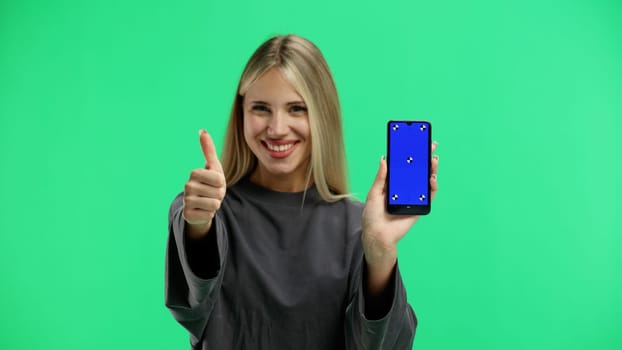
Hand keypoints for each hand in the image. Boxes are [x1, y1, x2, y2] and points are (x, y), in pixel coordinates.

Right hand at [182, 129, 225, 238]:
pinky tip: (203, 211)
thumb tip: (202, 130)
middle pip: (218, 192)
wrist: (200, 206)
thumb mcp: (213, 167)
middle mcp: (187, 186)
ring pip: (214, 205)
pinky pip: (209, 215)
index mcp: (194, 173)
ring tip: (208, 202)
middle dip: (219, 195)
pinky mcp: (188, 215)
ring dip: (215, 205)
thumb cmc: (209, 184)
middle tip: (211, 194)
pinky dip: (210, 214)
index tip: (215, 183)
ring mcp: (186, 201)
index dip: (221, 183)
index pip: (219, 179)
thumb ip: (208, 150)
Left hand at [362, 142, 438, 264]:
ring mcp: (413, 197)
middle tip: (431, 145)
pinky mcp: (419, 206)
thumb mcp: (374, 193)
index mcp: (392, 183)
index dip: (409, 154)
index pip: (403, 166)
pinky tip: (432, 178)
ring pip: (425, 180)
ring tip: (433, 160)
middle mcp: (404, 188)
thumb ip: (381, 178)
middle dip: (424, 157)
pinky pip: (429, 195)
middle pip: (417, 170)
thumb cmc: (373, 216)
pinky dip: (433, 186)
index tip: (414, 141)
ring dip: (431, 169)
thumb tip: (384, 159)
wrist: (378, 235)